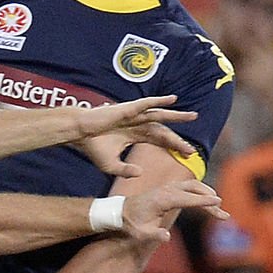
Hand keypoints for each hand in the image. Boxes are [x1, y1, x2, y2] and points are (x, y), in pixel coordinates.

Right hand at [75, 95, 197, 176]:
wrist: (79, 134)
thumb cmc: (93, 147)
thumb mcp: (111, 166)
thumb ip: (126, 170)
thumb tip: (141, 173)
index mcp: (135, 135)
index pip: (159, 141)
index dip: (172, 147)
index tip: (186, 155)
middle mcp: (137, 124)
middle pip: (163, 131)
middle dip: (177, 140)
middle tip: (190, 150)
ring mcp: (134, 115)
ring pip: (159, 116)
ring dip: (176, 116)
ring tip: (193, 117)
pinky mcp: (128, 109)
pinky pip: (147, 103)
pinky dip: (159, 100)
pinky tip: (173, 99)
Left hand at [120, 178, 227, 242]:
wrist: (120, 212)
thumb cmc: (132, 224)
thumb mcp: (141, 233)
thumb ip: (154, 234)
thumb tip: (166, 237)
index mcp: (162, 199)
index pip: (187, 198)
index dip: (203, 201)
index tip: (218, 202)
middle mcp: (166, 190)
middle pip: (194, 190)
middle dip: (210, 200)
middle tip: (223, 215)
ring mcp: (168, 187)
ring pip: (193, 185)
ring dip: (207, 194)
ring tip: (218, 207)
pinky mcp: (169, 189)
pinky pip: (188, 187)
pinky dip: (200, 192)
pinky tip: (207, 200)